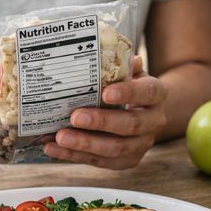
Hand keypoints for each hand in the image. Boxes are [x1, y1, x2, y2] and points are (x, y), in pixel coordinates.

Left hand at [43, 57, 166, 168]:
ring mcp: (141, 144)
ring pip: (115, 149)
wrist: (145, 112)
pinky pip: (99, 162)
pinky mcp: (125, 161)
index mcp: (157, 95)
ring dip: (85, 144)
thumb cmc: (129, 88)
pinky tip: (53, 149)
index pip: (147, 92)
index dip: (128, 94)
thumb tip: (103, 49)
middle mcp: (154, 122)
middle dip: (101, 122)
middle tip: (75, 117)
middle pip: (130, 125)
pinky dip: (74, 156)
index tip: (106, 93)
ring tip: (59, 137)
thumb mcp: (128, 73)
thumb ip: (118, 65)